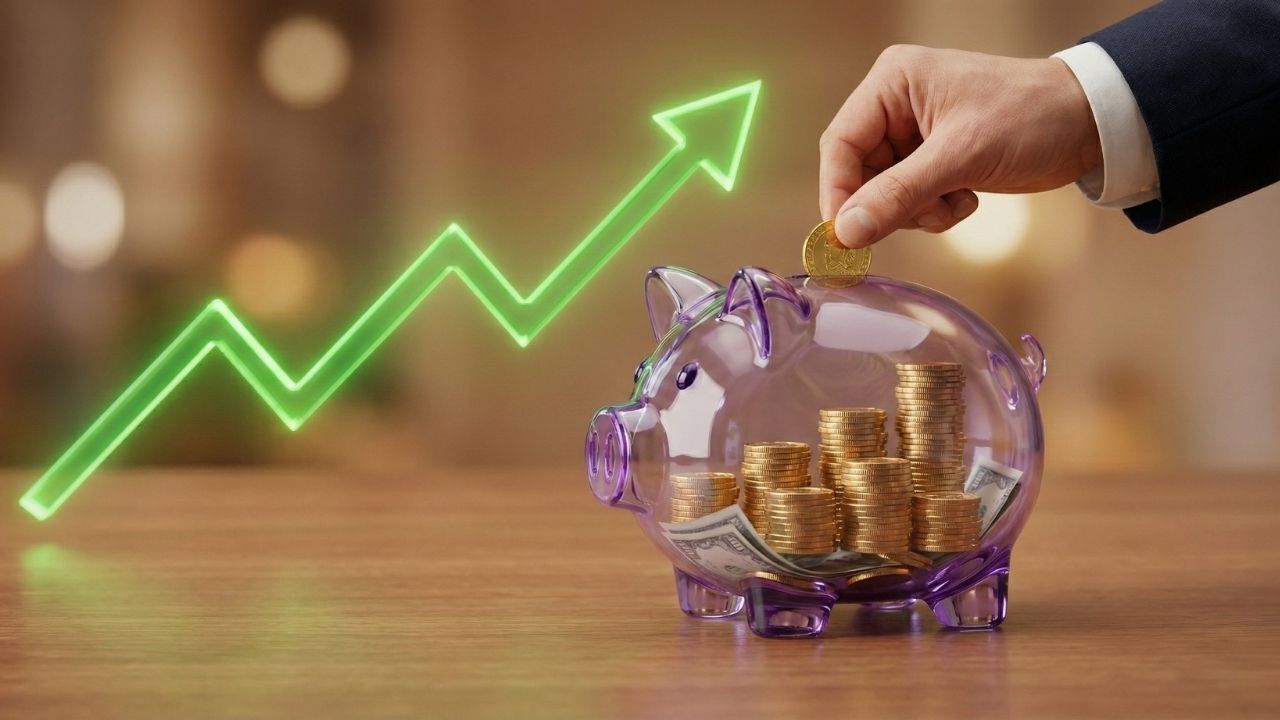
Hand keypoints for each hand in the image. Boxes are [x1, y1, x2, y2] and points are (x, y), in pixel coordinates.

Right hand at [819, 45, 1102, 247]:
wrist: (1090, 123)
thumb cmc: (1030, 117)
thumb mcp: (960, 156)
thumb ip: (898, 195)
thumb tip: (845, 232)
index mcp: (893, 83)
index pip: (841, 144)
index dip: (839, 192)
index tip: (845, 236)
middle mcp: (897, 104)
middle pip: (860, 173)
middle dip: (890, 204)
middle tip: (919, 217)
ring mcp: (915, 133)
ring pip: (885, 192)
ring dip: (916, 210)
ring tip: (955, 201)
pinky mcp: (935, 158)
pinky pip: (910, 198)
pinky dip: (934, 210)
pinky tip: (967, 197)